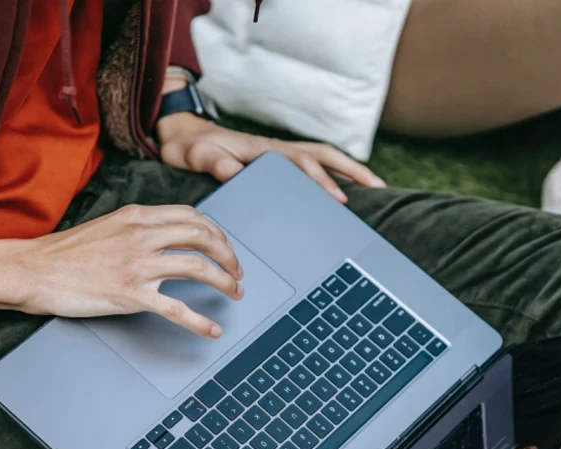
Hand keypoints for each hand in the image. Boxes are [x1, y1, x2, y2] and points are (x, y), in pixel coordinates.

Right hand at [0, 204, 243, 337]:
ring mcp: (138, 264)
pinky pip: (176, 308)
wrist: (34, 269)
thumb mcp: (107, 226)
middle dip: (228, 255)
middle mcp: (142, 235)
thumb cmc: (64, 252)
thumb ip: (137, 228)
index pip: (192, 216)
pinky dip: (200, 321)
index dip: (216, 232)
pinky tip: (212, 330)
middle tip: (237, 272)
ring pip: (198, 267)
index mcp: (137, 216)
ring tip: (235, 294)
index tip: (224, 247)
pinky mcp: (131, 294)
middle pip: (203, 237)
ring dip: (224, 282)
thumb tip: (165, 237)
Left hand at [157, 112, 385, 202]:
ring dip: (348, 170)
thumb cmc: (190, 148)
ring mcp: (278, 155)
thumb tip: (236, 173)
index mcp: (263, 151)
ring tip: (374, 187)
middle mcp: (276, 150)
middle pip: (323, 155)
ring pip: (321, 158)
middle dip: (352, 170)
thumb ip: (217, 163)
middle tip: (378, 188)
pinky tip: (343, 189)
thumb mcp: (198, 157)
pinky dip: (332, 174)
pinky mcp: (275, 162)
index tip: (339, 198)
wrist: (182, 137)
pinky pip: (311, 165)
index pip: (302, 163)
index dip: (323, 180)